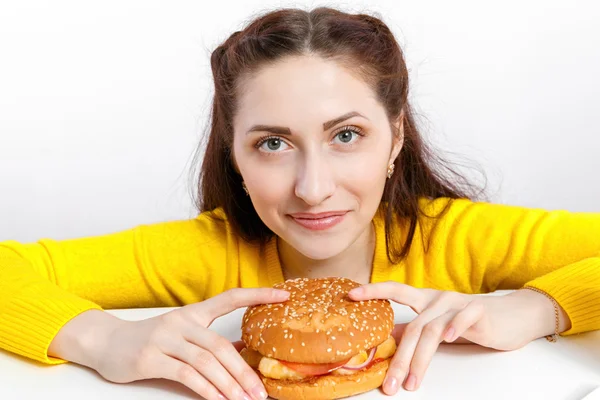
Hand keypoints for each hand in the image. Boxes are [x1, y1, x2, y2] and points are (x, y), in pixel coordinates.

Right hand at [52, 288, 288, 399]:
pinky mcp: (150, 358)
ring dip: (229, 385)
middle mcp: (182, 322)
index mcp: (193, 313)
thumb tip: (243, 345)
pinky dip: (206, 390)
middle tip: (261, 392)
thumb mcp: (182, 334)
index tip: (284, 295)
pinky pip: (185, 375)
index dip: (257, 294)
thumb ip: (211, 339)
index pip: (230, 297)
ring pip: (206, 362)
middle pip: (221, 346)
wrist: (106, 342)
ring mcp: (165, 338)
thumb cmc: (150, 339)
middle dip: (244, 371)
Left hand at [348, 282, 565, 394]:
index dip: (373, 291)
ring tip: (412, 383)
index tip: (351, 295)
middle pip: (412, 328)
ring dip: (420, 360)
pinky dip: (455, 327)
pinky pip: (463, 317)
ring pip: (432, 330)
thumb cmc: (472, 321)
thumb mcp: (439, 324)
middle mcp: (438, 299)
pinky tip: (447, 339)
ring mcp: (457, 303)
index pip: (395, 290)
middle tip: (389, 384)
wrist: (514, 315)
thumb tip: (387, 337)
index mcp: (426, 300)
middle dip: (399, 359)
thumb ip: (415, 328)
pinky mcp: (479, 310)